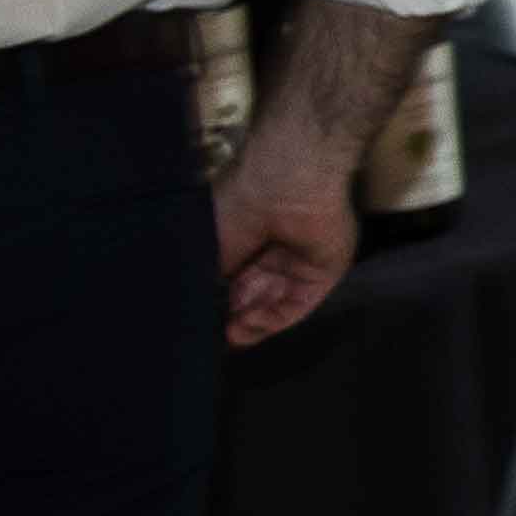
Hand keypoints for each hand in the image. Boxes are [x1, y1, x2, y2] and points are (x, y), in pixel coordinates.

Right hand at [212, 110, 365, 346]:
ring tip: (229, 332)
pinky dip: (275, 319)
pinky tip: (251, 325)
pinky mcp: (323, 272)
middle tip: (213, 332)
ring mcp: (299, 263)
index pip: (230, 284)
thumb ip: (207, 279)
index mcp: (244, 241)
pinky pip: (299, 303)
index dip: (215, 306)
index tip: (196, 323)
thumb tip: (191, 308)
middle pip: (253, 298)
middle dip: (232, 318)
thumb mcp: (209, 246)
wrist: (284, 183)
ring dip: (252, 323)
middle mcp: (271, 253)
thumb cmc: (238, 204)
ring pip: (275, 304)